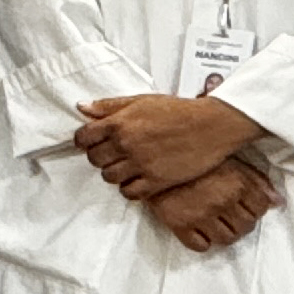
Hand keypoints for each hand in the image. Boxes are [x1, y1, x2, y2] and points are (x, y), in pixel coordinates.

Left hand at [75, 92, 259, 200]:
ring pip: (109, 177)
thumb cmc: (177, 111)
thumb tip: (81, 107)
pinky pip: (129, 193)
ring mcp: (140, 164)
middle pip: (94, 159)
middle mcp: (126, 144)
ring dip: (114, 172)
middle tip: (113, 153)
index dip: (85, 141)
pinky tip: (138, 178)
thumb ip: (109, 106)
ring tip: (127, 165)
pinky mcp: (156, 181)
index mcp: (119, 123)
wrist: (212, 125)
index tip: (92, 142)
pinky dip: (130, 188)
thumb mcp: (141, 101)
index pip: (84, 138)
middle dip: (100, 156)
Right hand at [152, 159, 278, 251]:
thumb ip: (256, 181)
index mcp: (236, 183)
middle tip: (231, 215)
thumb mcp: (229, 161)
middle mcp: (222, 201)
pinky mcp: (180, 225)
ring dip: (226, 233)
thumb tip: (278, 202)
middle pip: (246, 227)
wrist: (152, 158)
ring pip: (227, 239)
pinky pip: (200, 246)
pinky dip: (204, 241)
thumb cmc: (194, 158)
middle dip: (243, 222)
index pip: (261, 209)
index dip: (256, 208)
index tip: (246, 205)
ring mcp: (201, 215)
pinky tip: (201, 230)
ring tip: (218, 223)